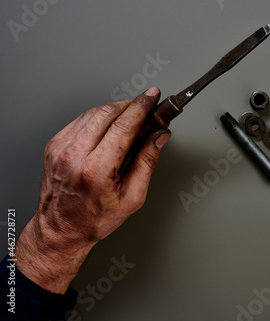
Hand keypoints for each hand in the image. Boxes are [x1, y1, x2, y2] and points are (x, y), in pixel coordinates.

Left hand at [15, 87, 170, 293]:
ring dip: (116, 110)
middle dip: (131, 105)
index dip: (142, 106)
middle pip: (108, 113)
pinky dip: (100, 118)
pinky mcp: (54, 145)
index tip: (153, 96)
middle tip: (148, 108)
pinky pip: (81, 120)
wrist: (60, 229)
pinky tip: (110, 127)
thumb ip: (147, 162)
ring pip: (94, 112)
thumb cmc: (94, 219)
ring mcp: (60, 148)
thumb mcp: (132, 197)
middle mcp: (74, 155)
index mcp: (95, 170)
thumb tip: (159, 136)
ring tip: (132, 120)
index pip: (123, 125)